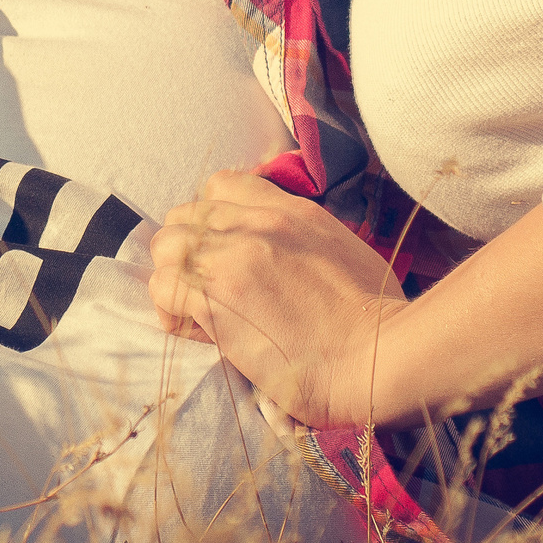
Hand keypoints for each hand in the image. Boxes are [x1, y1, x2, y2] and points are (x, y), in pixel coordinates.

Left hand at [149, 170, 409, 428]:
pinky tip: (195, 329)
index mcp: (290, 211)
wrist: (378, 357)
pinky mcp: (215, 301)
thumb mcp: (343, 250)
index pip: (221, 185)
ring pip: (164, 248)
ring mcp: (231, 259)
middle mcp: (255, 225)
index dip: (210, 217)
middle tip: (205, 285)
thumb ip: (302, 237)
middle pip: (183, 216)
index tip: (220, 248)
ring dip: (174, 277)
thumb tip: (276, 252)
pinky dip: (170, 309)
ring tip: (196, 309)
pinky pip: (163, 288)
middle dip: (186, 249)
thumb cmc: (375, 316)